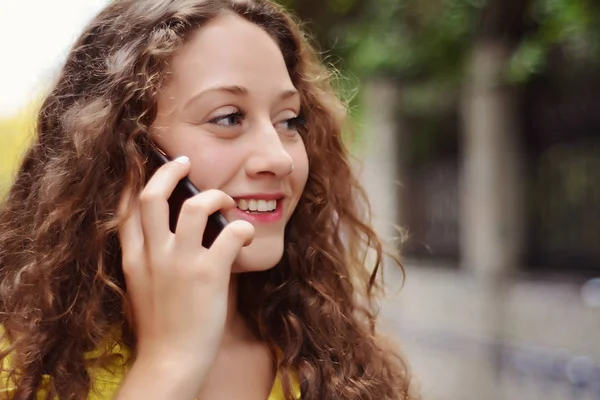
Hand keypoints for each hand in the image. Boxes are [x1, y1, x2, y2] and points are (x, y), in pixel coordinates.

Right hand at [118, 156, 254, 381]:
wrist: (170, 363)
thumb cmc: (160, 329)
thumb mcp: (140, 289)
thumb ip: (148, 260)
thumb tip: (168, 235)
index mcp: (134, 258)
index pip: (127, 208)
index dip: (137, 181)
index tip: (151, 167)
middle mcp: (153, 254)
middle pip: (153, 194)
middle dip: (170, 170)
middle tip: (186, 162)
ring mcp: (180, 263)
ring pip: (197, 206)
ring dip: (217, 197)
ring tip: (228, 202)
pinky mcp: (208, 274)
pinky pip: (231, 234)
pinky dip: (243, 229)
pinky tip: (247, 236)